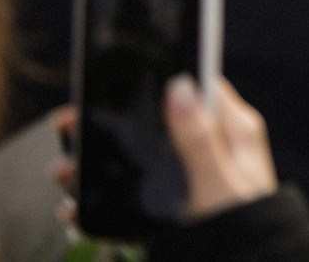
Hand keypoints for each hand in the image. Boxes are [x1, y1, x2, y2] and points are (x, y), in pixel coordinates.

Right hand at [49, 76, 277, 226]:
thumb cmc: (244, 231)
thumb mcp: (218, 184)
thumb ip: (199, 139)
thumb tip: (180, 87)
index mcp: (232, 132)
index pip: (196, 86)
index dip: (159, 77)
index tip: (116, 81)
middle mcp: (213, 147)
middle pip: (156, 121)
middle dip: (111, 125)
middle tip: (70, 125)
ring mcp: (193, 173)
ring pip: (139, 156)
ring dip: (98, 163)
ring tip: (64, 171)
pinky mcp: (176, 202)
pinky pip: (136, 189)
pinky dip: (105, 196)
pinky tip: (76, 206)